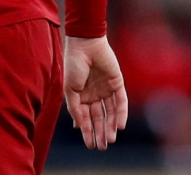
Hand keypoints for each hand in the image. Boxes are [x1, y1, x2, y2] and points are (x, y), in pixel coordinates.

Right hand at [63, 35, 127, 150]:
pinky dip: (121, 114)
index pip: (86, 117)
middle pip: (99, 117)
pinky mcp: (117, 83)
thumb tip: (79, 126)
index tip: (89, 144)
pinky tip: (119, 125)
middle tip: (101, 147)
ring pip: (110, 112)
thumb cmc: (73, 64)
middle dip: (100, 132)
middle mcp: (94, 94)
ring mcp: (106, 89)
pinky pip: (121, 101)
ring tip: (110, 139)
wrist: (85, 44)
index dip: (87, 131)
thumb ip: (74, 107)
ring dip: (110, 126)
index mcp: (80, 95)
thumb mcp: (69, 89)